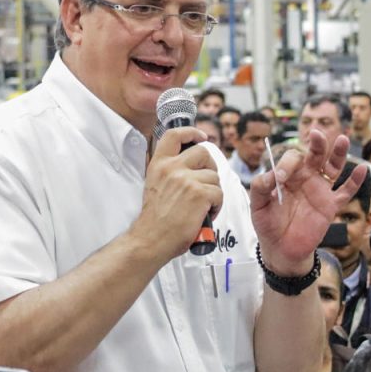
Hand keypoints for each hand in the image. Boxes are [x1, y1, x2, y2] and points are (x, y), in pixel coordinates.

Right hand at [131, 127, 222, 264]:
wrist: (151, 239)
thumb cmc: (155, 219)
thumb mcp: (155, 185)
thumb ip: (170, 172)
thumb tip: (191, 164)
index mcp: (159, 164)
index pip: (174, 135)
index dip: (191, 132)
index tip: (201, 136)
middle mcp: (171, 168)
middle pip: (203, 153)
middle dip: (210, 167)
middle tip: (207, 183)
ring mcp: (186, 180)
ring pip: (214, 177)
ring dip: (214, 192)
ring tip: (203, 206)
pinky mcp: (199, 194)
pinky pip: (219, 193)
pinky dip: (217, 205)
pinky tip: (206, 214)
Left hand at [249, 127, 363, 275]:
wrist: (281, 249)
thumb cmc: (268, 225)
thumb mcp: (257, 206)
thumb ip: (260, 188)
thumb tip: (270, 176)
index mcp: (288, 175)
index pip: (292, 159)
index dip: (287, 164)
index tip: (280, 179)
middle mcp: (306, 178)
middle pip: (315, 155)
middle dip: (317, 144)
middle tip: (317, 134)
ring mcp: (320, 191)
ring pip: (333, 168)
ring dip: (339, 154)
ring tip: (343, 140)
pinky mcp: (330, 206)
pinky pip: (346, 192)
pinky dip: (355, 182)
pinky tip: (362, 169)